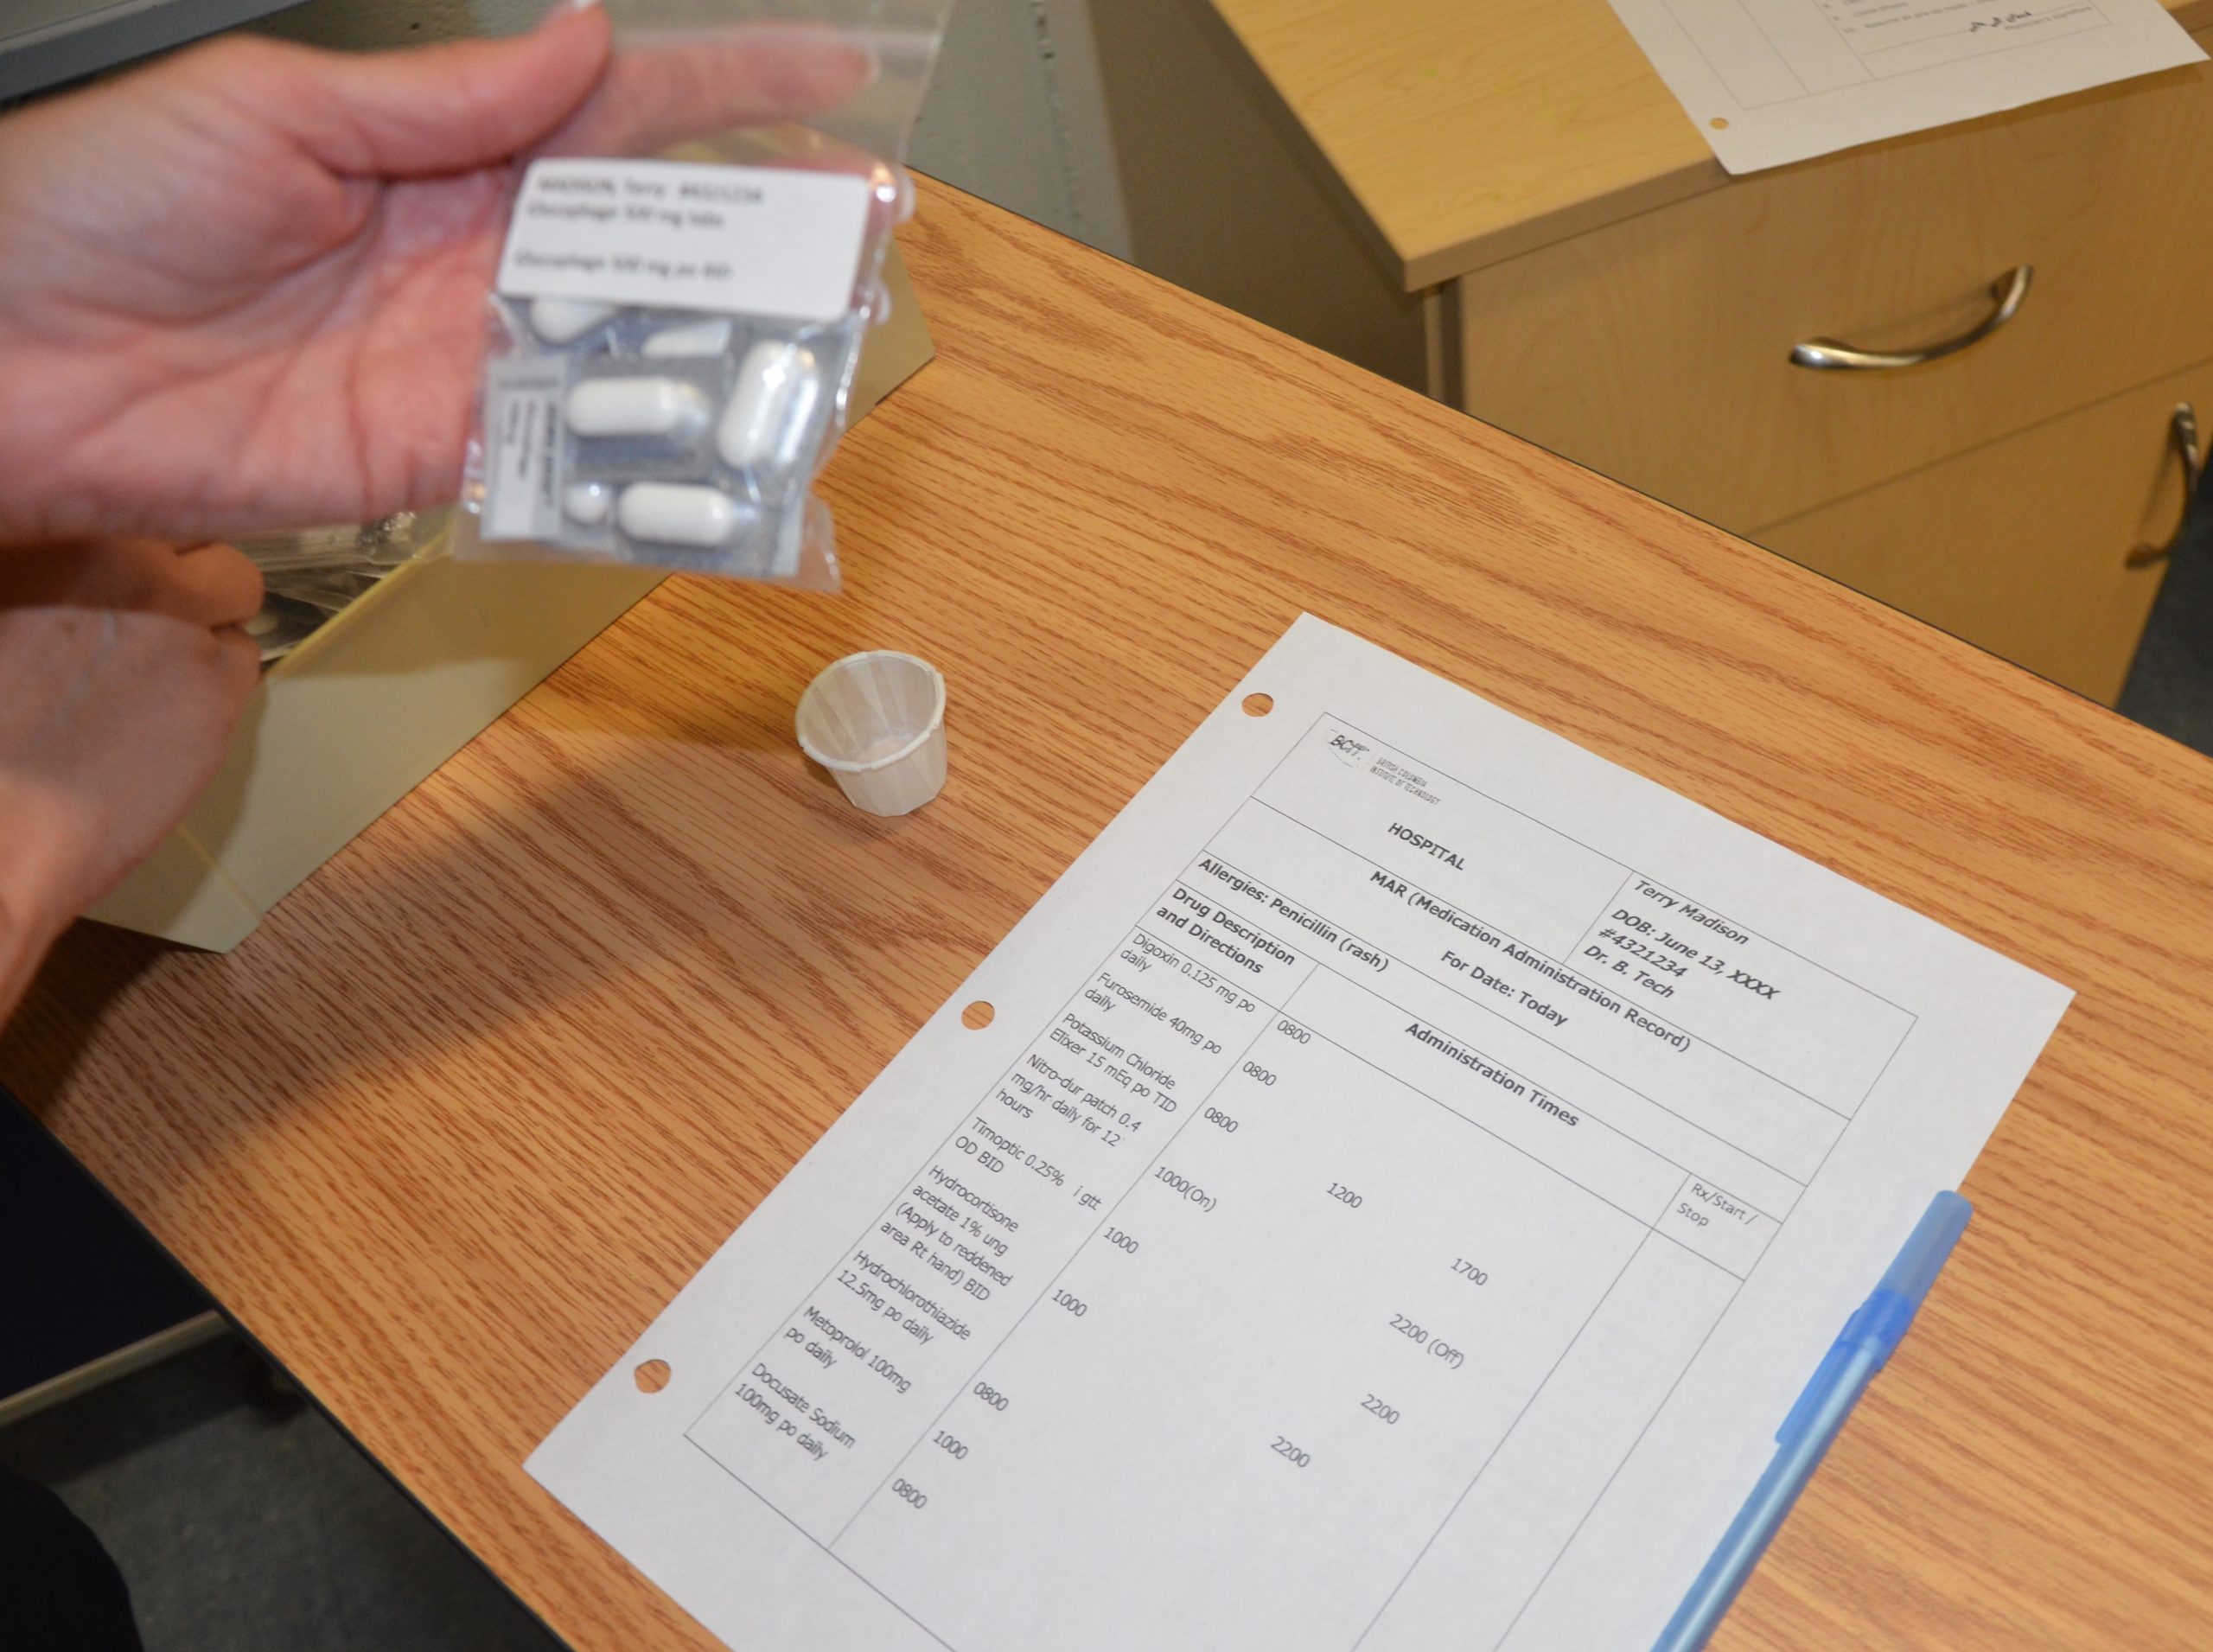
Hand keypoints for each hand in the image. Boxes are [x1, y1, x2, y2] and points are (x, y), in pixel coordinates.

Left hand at [0, 7, 872, 544]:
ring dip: (728, 350)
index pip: (617, 111)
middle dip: (765, 228)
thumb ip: (441, 98)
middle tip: (866, 228)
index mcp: (437, 144)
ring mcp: (462, 358)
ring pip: (628, 348)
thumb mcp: (272, 108)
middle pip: (651, 237)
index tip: (830, 79)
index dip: (728, 92)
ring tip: (827, 344)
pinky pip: (561, 460)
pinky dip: (638, 464)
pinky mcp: (437, 457)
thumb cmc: (92, 202)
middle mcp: (469, 250)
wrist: (4, 361)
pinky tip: (713, 457)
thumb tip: (581, 41)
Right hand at [0, 540, 261, 1014]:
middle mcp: (126, 557)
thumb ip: (50, 564)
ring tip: (146, 678)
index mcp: (60, 529)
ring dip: (207, 626)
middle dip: (187, 574)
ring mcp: (181, 618)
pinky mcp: (219, 684)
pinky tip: (163, 716)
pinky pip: (245, 659)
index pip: (145, 495)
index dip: (145, 541)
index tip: (132, 568)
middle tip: (151, 621)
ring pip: (234, 598)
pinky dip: (219, 680)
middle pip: (204, 538)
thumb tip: (87, 553)